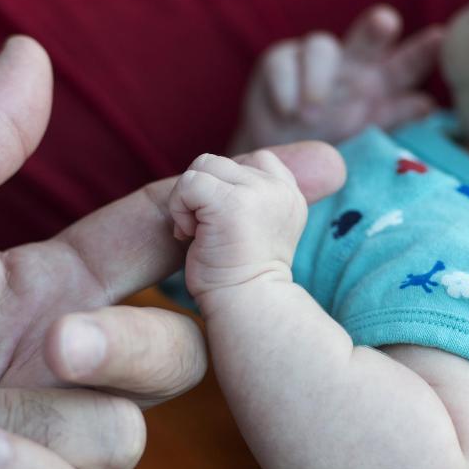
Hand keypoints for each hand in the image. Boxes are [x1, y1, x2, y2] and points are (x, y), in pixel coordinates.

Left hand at [0, 37, 345, 468]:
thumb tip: (31, 50)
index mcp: (55, 285)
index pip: (171, 237)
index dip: (241, 201)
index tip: (321, 164)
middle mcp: (67, 362)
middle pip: (179, 350)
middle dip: (126, 343)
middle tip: (52, 339)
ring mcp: (51, 438)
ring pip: (124, 430)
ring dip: (28, 418)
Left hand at [169, 152, 307, 296]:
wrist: (246, 308)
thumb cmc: (241, 278)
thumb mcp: (258, 230)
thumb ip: (251, 199)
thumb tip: (210, 179)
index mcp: (290, 195)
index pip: (257, 160)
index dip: (228, 184)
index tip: (223, 223)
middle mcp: (279, 188)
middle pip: (220, 162)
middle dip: (202, 194)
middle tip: (203, 232)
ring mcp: (258, 192)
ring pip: (202, 165)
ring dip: (187, 199)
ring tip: (197, 233)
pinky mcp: (231, 202)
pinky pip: (189, 183)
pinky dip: (178, 207)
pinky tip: (189, 236)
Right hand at [230, 4, 442, 152]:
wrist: (283, 159)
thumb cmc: (332, 146)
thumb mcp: (367, 138)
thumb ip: (394, 119)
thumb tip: (427, 105)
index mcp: (383, 83)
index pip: (408, 63)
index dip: (423, 50)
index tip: (440, 38)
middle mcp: (353, 64)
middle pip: (370, 36)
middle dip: (377, 29)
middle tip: (385, 24)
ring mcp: (314, 59)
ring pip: (321, 46)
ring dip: (318, 77)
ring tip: (311, 113)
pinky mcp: (279, 61)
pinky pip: (283, 61)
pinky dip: (287, 86)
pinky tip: (287, 110)